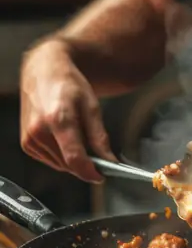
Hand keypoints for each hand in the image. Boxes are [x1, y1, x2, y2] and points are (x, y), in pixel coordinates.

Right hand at [20, 39, 115, 182]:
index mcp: (58, 119)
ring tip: (77, 136)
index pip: (75, 158)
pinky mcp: (26, 143)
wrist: (43, 71)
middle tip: (95, 151)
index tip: (101, 176)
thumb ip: (99, 136)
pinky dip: (60, 155)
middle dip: (84, 163)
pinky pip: (49, 160)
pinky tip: (63, 137)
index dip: (90, 172)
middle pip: (67, 164)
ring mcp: (30, 138)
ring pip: (59, 165)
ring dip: (72, 160)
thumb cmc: (68, 84)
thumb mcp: (91, 105)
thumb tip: (109, 160)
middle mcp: (39, 131)